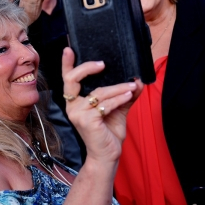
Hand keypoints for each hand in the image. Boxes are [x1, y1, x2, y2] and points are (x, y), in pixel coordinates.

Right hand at [61, 47, 142, 163]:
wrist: (108, 155)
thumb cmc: (109, 132)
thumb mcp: (118, 109)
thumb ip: (125, 94)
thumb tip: (137, 79)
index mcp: (76, 101)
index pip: (68, 79)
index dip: (66, 63)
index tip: (69, 49)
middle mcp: (72, 106)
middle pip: (72, 79)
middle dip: (87, 68)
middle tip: (103, 64)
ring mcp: (78, 114)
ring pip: (99, 92)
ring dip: (118, 87)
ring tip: (133, 85)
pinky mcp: (87, 121)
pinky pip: (105, 104)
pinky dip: (119, 98)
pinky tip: (129, 94)